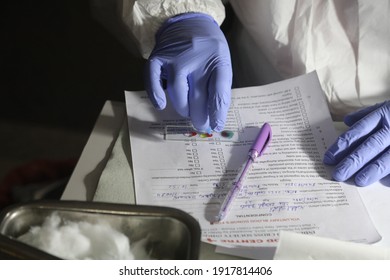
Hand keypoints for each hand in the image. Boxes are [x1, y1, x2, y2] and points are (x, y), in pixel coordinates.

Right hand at [144, 13, 231, 131]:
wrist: (189, 23)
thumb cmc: (208, 50)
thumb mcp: (221, 63)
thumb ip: (219, 88)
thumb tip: (215, 119)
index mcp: (217, 61)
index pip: (218, 92)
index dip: (217, 113)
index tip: (216, 126)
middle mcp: (196, 60)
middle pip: (198, 97)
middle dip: (200, 117)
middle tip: (201, 126)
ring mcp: (175, 59)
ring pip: (178, 93)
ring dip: (183, 109)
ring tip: (187, 112)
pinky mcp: (158, 58)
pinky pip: (153, 81)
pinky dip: (156, 95)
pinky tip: (161, 105)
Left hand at [323, 101, 389, 185]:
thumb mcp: (387, 106)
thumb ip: (366, 114)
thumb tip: (346, 121)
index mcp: (384, 115)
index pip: (357, 132)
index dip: (341, 146)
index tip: (328, 159)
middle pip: (369, 146)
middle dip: (352, 161)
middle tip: (337, 174)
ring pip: (387, 158)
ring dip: (372, 170)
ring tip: (358, 181)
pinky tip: (385, 182)